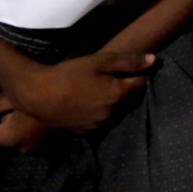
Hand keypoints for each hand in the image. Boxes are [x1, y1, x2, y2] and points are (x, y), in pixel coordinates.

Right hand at [0, 51, 153, 131]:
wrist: (38, 96)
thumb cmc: (70, 74)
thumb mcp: (100, 61)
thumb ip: (128, 61)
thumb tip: (154, 60)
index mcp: (118, 94)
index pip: (140, 84)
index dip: (139, 75)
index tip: (135, 70)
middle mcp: (112, 112)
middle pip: (125, 100)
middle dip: (123, 91)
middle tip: (109, 79)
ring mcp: (97, 124)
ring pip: (111, 111)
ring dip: (108, 103)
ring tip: (93, 92)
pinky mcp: (83, 132)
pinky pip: (96, 120)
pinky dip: (95, 112)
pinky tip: (83, 104)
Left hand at [0, 95, 50, 150]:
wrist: (76, 98)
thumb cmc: (40, 97)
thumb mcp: (12, 97)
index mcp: (10, 139)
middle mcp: (21, 146)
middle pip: (0, 133)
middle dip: (0, 117)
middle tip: (8, 100)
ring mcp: (35, 142)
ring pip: (14, 130)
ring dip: (13, 117)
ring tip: (21, 101)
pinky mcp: (45, 135)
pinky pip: (26, 129)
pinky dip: (25, 119)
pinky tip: (34, 105)